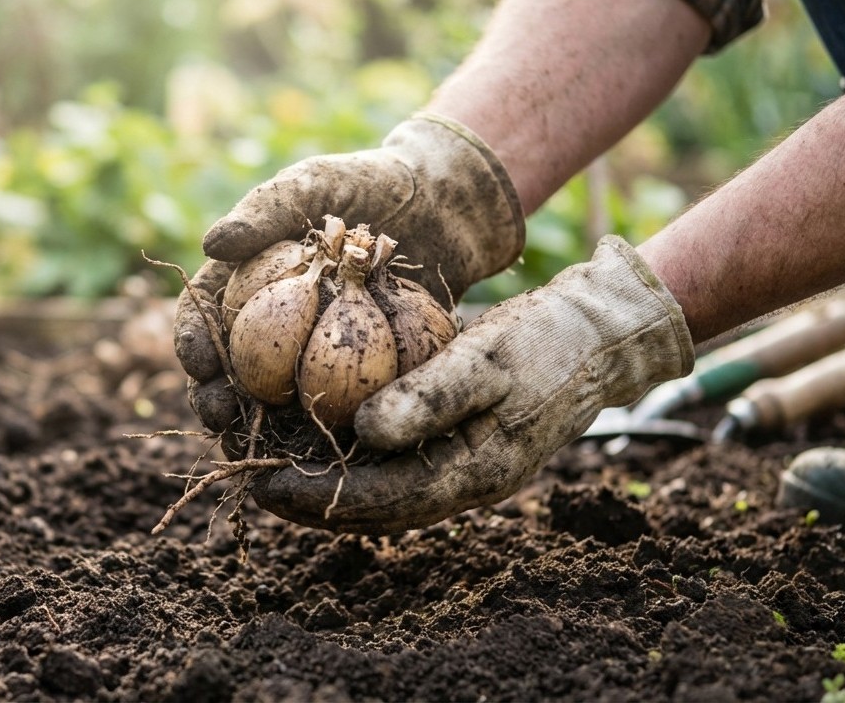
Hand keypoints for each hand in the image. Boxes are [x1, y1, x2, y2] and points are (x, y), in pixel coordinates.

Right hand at [174, 113, 524, 431]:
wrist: (448, 202)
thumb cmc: (373, 182)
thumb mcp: (317, 183)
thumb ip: (266, 209)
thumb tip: (210, 244)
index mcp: (249, 279)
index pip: (204, 316)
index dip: (193, 342)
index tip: (199, 363)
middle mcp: (276, 322)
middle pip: (231, 371)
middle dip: (216, 399)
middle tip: (218, 416)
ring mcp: (316, 352)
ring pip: (275, 402)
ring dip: (256, 429)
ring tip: (252, 446)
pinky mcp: (362, 373)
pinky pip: (337, 407)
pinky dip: (322, 432)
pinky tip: (317, 449)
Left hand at [248, 236, 694, 534]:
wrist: (596, 336)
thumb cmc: (544, 344)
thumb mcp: (485, 361)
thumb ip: (427, 398)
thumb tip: (361, 432)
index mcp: (472, 474)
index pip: (380, 503)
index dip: (317, 498)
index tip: (261, 482)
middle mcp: (462, 482)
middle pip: (372, 508)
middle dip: (309, 499)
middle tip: (248, 479)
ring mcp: (461, 465)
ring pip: (379, 489)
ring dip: (325, 481)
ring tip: (268, 463)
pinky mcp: (456, 441)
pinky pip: (392, 462)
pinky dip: (350, 454)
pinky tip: (314, 432)